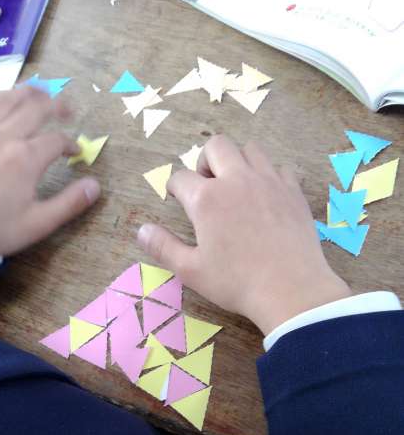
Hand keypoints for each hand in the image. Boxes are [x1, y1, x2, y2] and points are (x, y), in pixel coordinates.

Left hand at [0, 85, 99, 256]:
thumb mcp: (38, 223)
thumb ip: (69, 203)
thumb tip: (95, 186)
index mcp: (25, 157)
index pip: (56, 140)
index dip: (70, 144)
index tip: (76, 152)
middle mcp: (4, 137)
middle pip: (35, 109)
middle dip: (56, 106)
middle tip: (69, 109)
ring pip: (7, 100)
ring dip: (27, 93)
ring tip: (40, 92)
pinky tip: (4, 106)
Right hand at [138, 135, 350, 334]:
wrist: (291, 289)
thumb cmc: (237, 283)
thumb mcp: (191, 271)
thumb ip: (163, 247)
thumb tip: (141, 230)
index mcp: (206, 199)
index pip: (180, 177)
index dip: (174, 187)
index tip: (177, 198)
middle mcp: (236, 180)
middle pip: (216, 145)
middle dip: (205, 160)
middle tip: (207, 186)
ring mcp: (268, 181)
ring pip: (250, 149)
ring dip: (238, 161)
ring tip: (237, 187)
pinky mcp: (293, 191)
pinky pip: (279, 167)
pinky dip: (269, 175)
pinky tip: (266, 197)